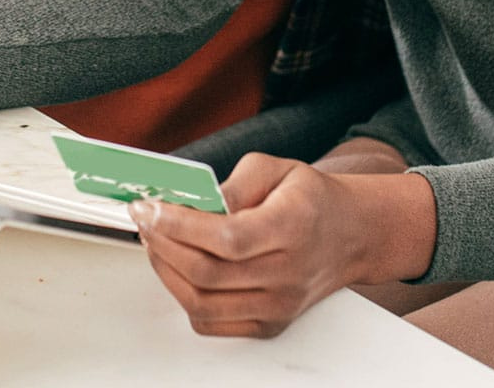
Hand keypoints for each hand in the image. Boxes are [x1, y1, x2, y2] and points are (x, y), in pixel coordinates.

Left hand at [130, 153, 434, 338]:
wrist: (349, 235)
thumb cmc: (310, 199)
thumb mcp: (276, 169)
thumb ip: (233, 184)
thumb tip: (192, 203)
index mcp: (293, 226)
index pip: (227, 238)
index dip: (179, 225)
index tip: (148, 208)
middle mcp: (288, 272)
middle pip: (207, 273)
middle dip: (162, 245)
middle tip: (144, 220)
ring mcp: (279, 305)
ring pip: (202, 303)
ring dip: (167, 271)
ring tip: (156, 242)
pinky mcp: (269, 324)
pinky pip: (210, 322)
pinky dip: (183, 296)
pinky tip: (177, 268)